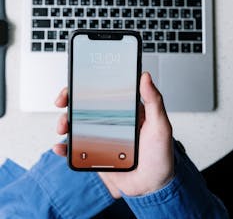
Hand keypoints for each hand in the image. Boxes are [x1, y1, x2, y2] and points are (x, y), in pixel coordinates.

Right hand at [53, 72, 173, 196]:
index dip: (87, 84)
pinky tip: (61, 148)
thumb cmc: (159, 156)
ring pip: (76, 125)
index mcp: (125, 110)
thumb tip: (146, 77)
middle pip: (84, 105)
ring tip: (63, 128)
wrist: (151, 188)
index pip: (103, 91)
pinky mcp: (94, 154)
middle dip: (69, 100)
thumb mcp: (160, 126)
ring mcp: (100, 137)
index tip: (76, 82)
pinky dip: (64, 147)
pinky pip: (75, 149)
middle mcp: (110, 121)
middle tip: (63, 102)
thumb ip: (154, 101)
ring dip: (64, 122)